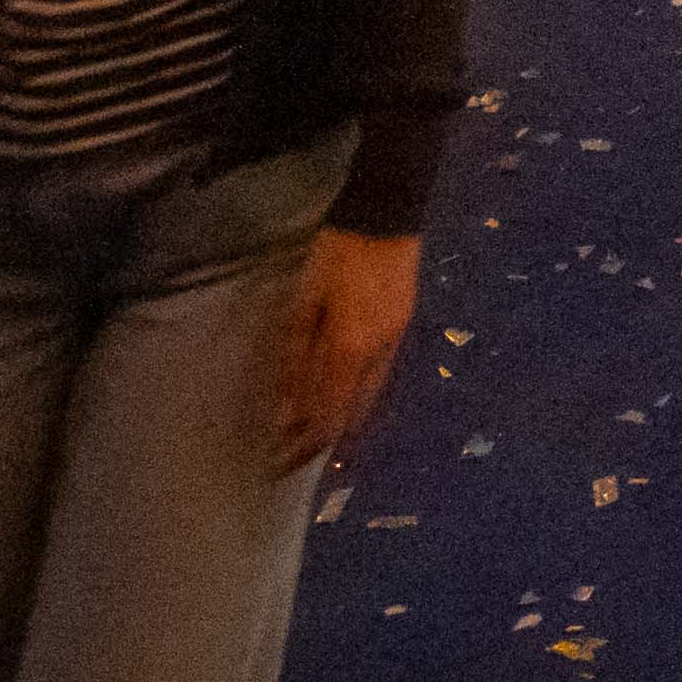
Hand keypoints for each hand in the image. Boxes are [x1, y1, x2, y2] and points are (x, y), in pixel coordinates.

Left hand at [266, 225, 416, 464]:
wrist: (386, 217)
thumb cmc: (335, 256)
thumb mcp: (304, 303)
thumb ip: (295, 359)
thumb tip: (286, 412)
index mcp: (348, 350)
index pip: (324, 416)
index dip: (302, 445)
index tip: (278, 464)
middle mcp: (376, 357)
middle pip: (347, 417)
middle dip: (318, 444)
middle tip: (291, 461)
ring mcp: (394, 345)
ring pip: (367, 402)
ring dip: (339, 426)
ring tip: (313, 440)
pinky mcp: (402, 330)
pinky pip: (378, 380)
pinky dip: (357, 402)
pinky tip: (343, 402)